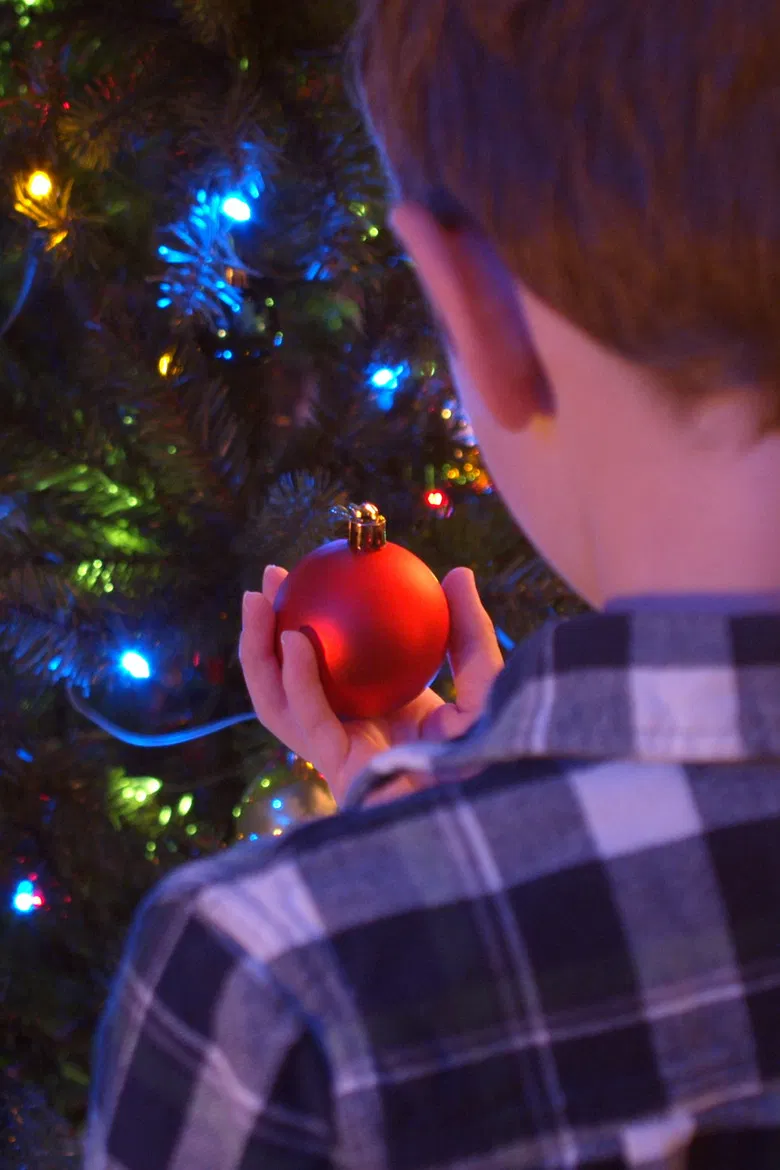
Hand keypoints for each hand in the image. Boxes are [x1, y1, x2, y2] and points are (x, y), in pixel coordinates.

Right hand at [239, 565, 503, 807]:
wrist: (494, 796)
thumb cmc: (496, 747)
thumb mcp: (484, 680)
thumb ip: (468, 632)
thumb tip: (457, 573)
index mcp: (374, 715)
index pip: (323, 669)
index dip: (305, 622)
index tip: (305, 576)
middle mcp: (348, 735)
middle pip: (285, 683)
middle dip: (265, 632)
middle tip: (269, 582)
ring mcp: (338, 757)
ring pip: (277, 705)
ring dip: (258, 652)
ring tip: (259, 602)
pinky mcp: (340, 773)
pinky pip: (310, 721)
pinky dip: (297, 680)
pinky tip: (295, 638)